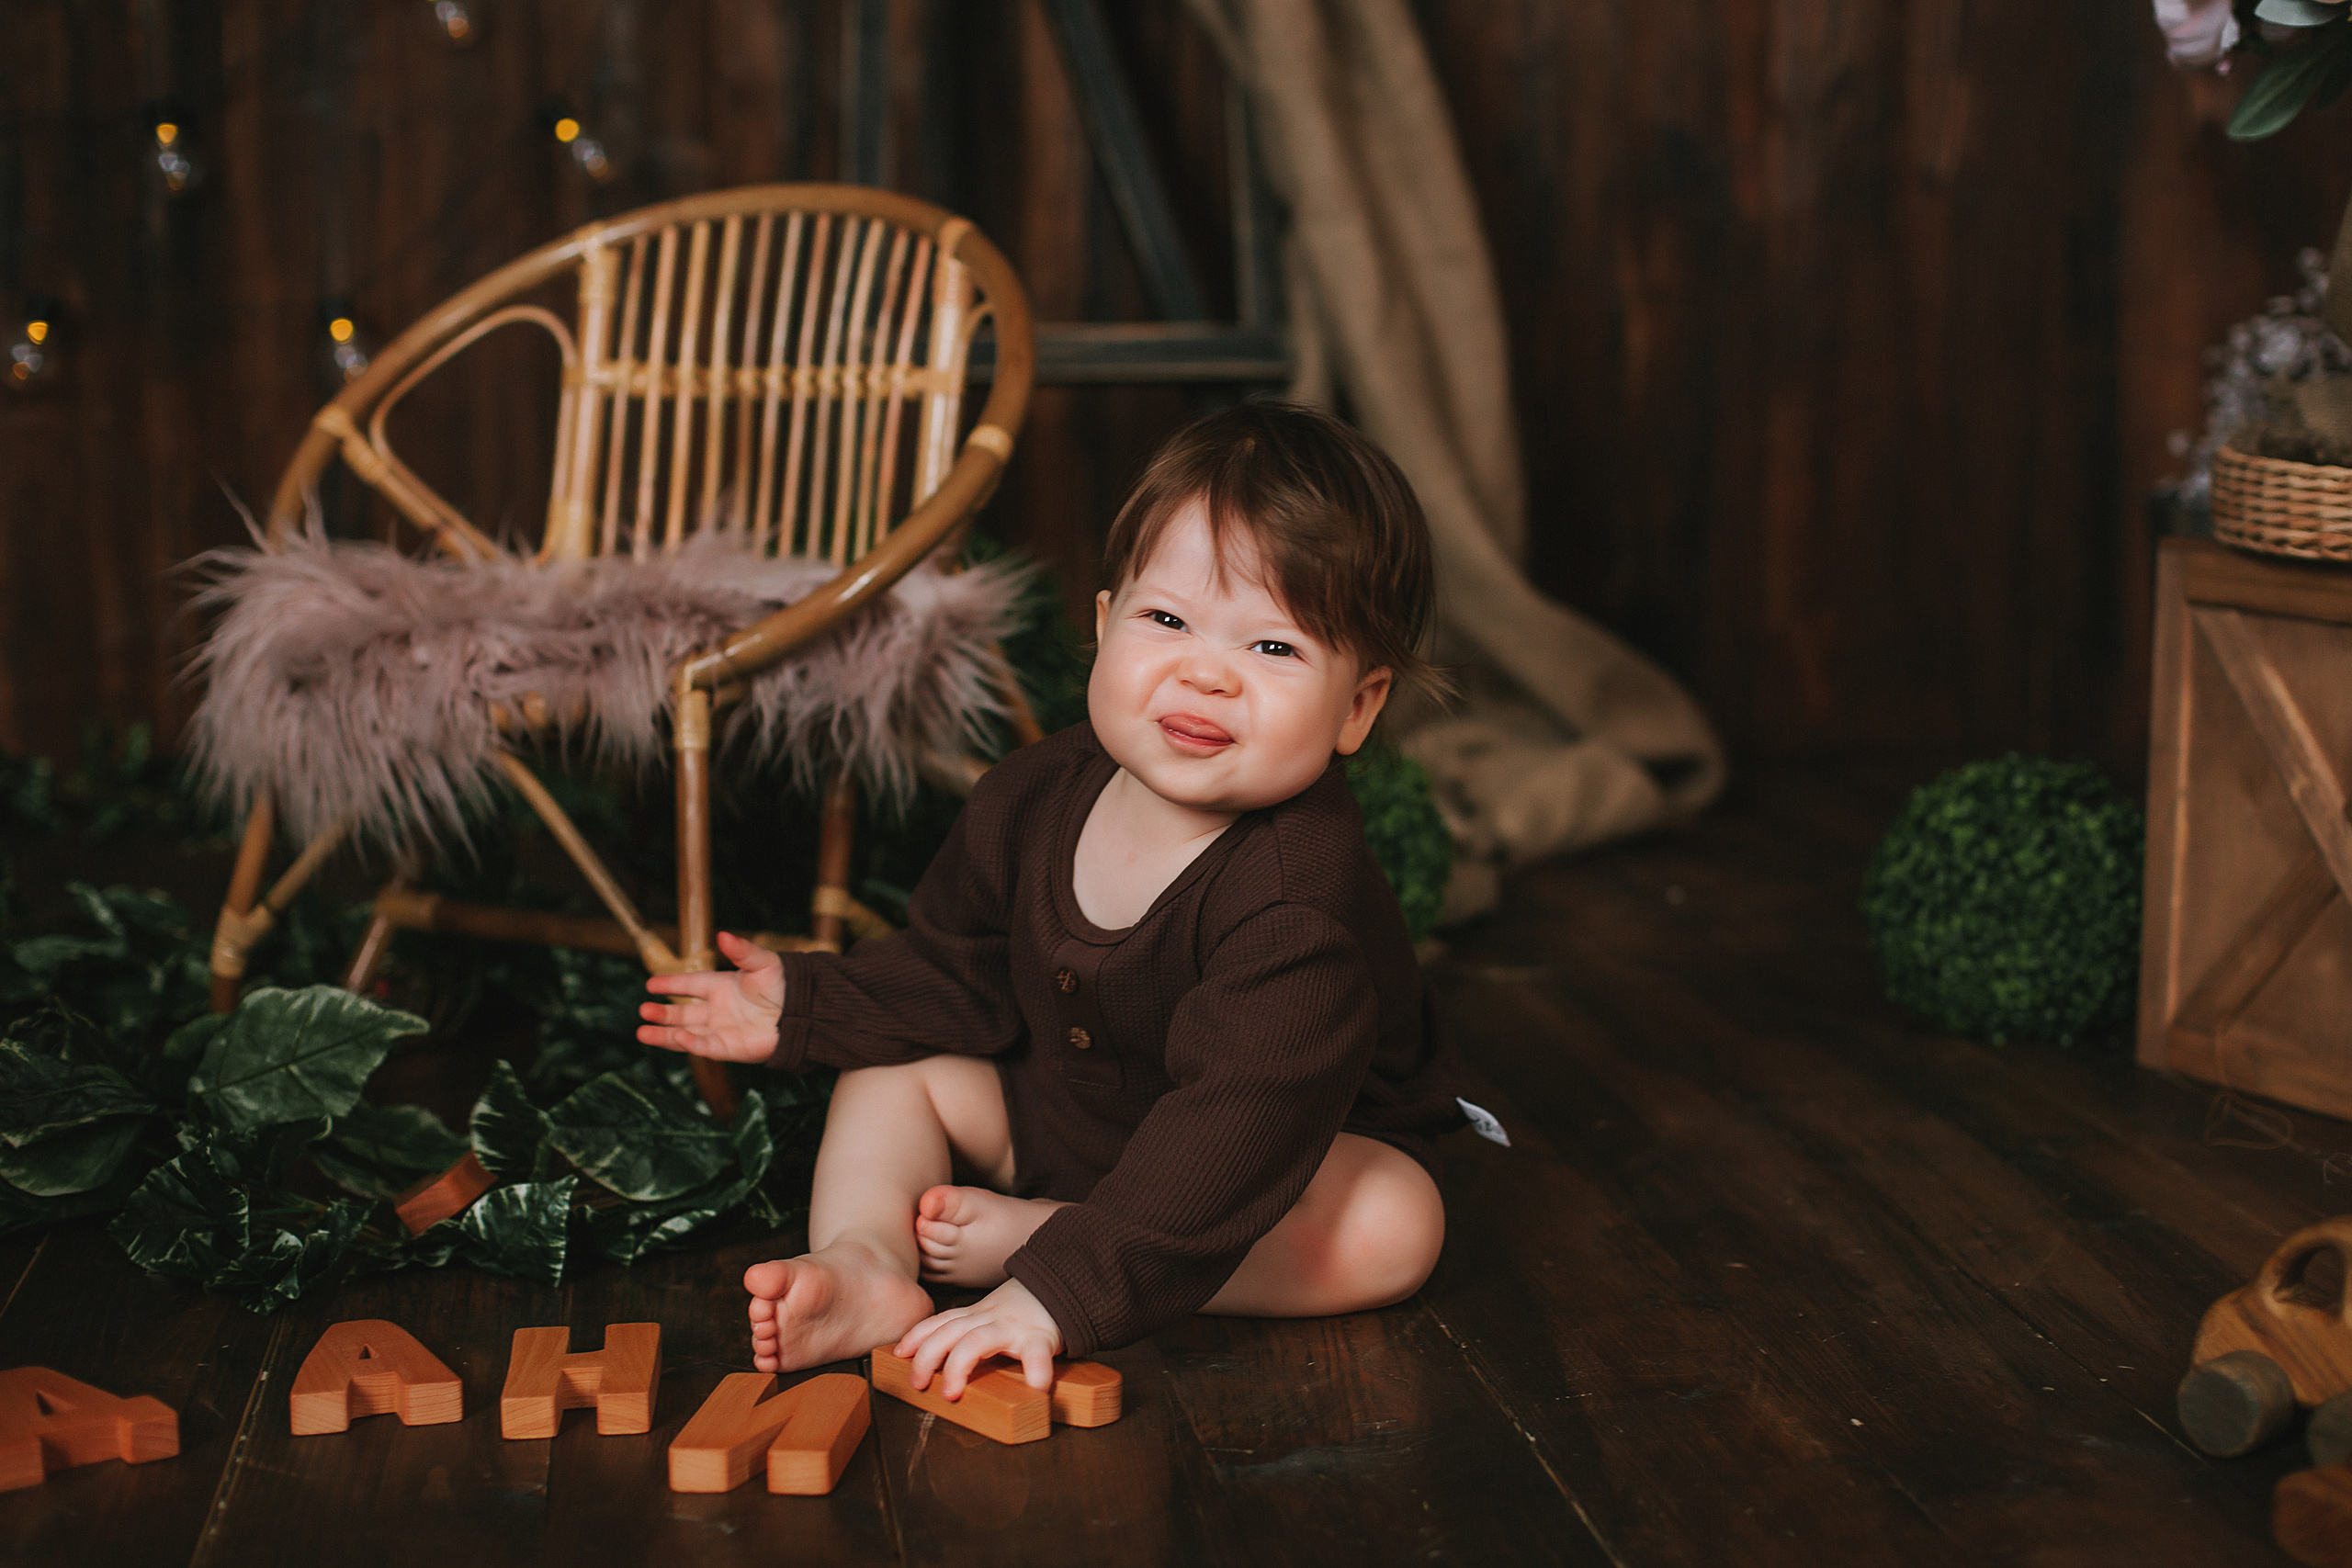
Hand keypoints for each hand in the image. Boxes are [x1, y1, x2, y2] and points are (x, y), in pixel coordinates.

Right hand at [637, 931, 785, 1062]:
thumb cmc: (785, 985)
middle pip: (682, 1013)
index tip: (650, 984)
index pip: (690, 985)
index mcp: (722, 986)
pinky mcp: (731, 1048)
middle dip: (662, 1013)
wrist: (805, 1010)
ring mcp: (722, 1029)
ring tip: (641, 1033)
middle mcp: (718, 1009)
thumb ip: (741, 950)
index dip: (671, 984)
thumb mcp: (762, 963)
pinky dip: (691, 1044)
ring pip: (686, 1033)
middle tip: (643, 1010)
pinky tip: (676, 1038)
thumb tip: (723, 935)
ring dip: (665, 1034)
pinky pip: (706, 1046)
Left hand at [891, 1279, 1062, 1398]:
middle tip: (918, 1384)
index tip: (900, 1353)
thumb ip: (966, 1328)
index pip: (940, 1323)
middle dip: (928, 1357)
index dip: (917, 1336)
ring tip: (953, 1393)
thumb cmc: (1023, 1309)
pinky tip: (1036, 1388)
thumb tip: (933, 1355)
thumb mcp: (989, 1314)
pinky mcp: (1041, 1337)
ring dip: (961, 1366)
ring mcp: (1013, 1327)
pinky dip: (1036, 1370)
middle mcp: (989, 1319)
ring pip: (978, 1341)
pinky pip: (1037, 1353)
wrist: (1063, 1285)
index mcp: (976, 1316)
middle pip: (949, 1333)